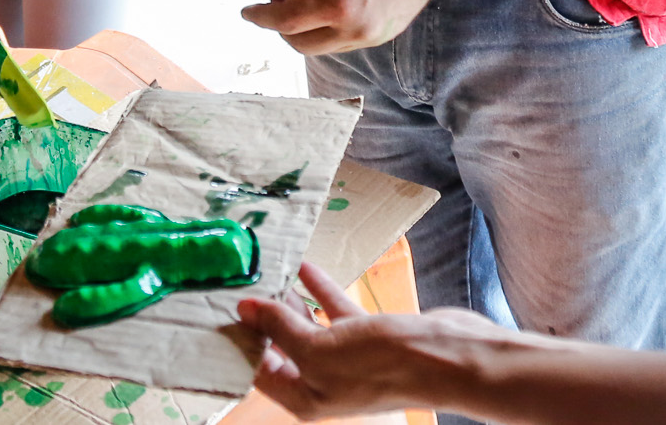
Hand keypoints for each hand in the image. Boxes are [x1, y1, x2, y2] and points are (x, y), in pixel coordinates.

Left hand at [240, 263, 500, 419]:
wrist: (447, 357)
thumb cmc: (383, 363)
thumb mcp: (320, 348)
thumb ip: (281, 327)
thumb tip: (245, 310)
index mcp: (305, 397)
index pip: (257, 370)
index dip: (238, 341)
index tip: (219, 309)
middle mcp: (322, 381)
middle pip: (280, 347)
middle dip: (261, 318)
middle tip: (239, 284)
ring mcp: (346, 358)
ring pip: (307, 325)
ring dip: (289, 299)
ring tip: (267, 271)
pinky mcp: (368, 335)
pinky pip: (334, 309)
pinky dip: (319, 289)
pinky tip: (305, 267)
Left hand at [241, 0, 454, 54]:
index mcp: (335, 4)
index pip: (284, 22)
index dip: (259, 16)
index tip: (245, 11)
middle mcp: (353, 30)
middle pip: (300, 44)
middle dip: (280, 26)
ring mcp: (371, 37)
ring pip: (322, 46)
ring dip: (304, 29)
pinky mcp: (383, 36)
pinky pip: (343, 42)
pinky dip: (327, 29)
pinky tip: (328, 3)